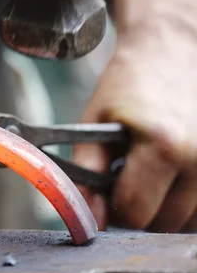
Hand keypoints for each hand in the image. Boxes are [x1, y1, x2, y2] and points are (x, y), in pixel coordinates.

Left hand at [73, 0, 196, 232]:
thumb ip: (87, 173)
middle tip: (130, 180)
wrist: (172, 48)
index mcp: (164, 146)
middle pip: (164, 224)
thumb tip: (91, 221)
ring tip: (154, 173)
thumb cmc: (129, 85)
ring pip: (189, 222)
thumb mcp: (95, 122)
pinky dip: (188, 202)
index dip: (114, 210)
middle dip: (141, 212)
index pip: (135, 213)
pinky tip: (174, 175)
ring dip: (167, 211)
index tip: (109, 193)